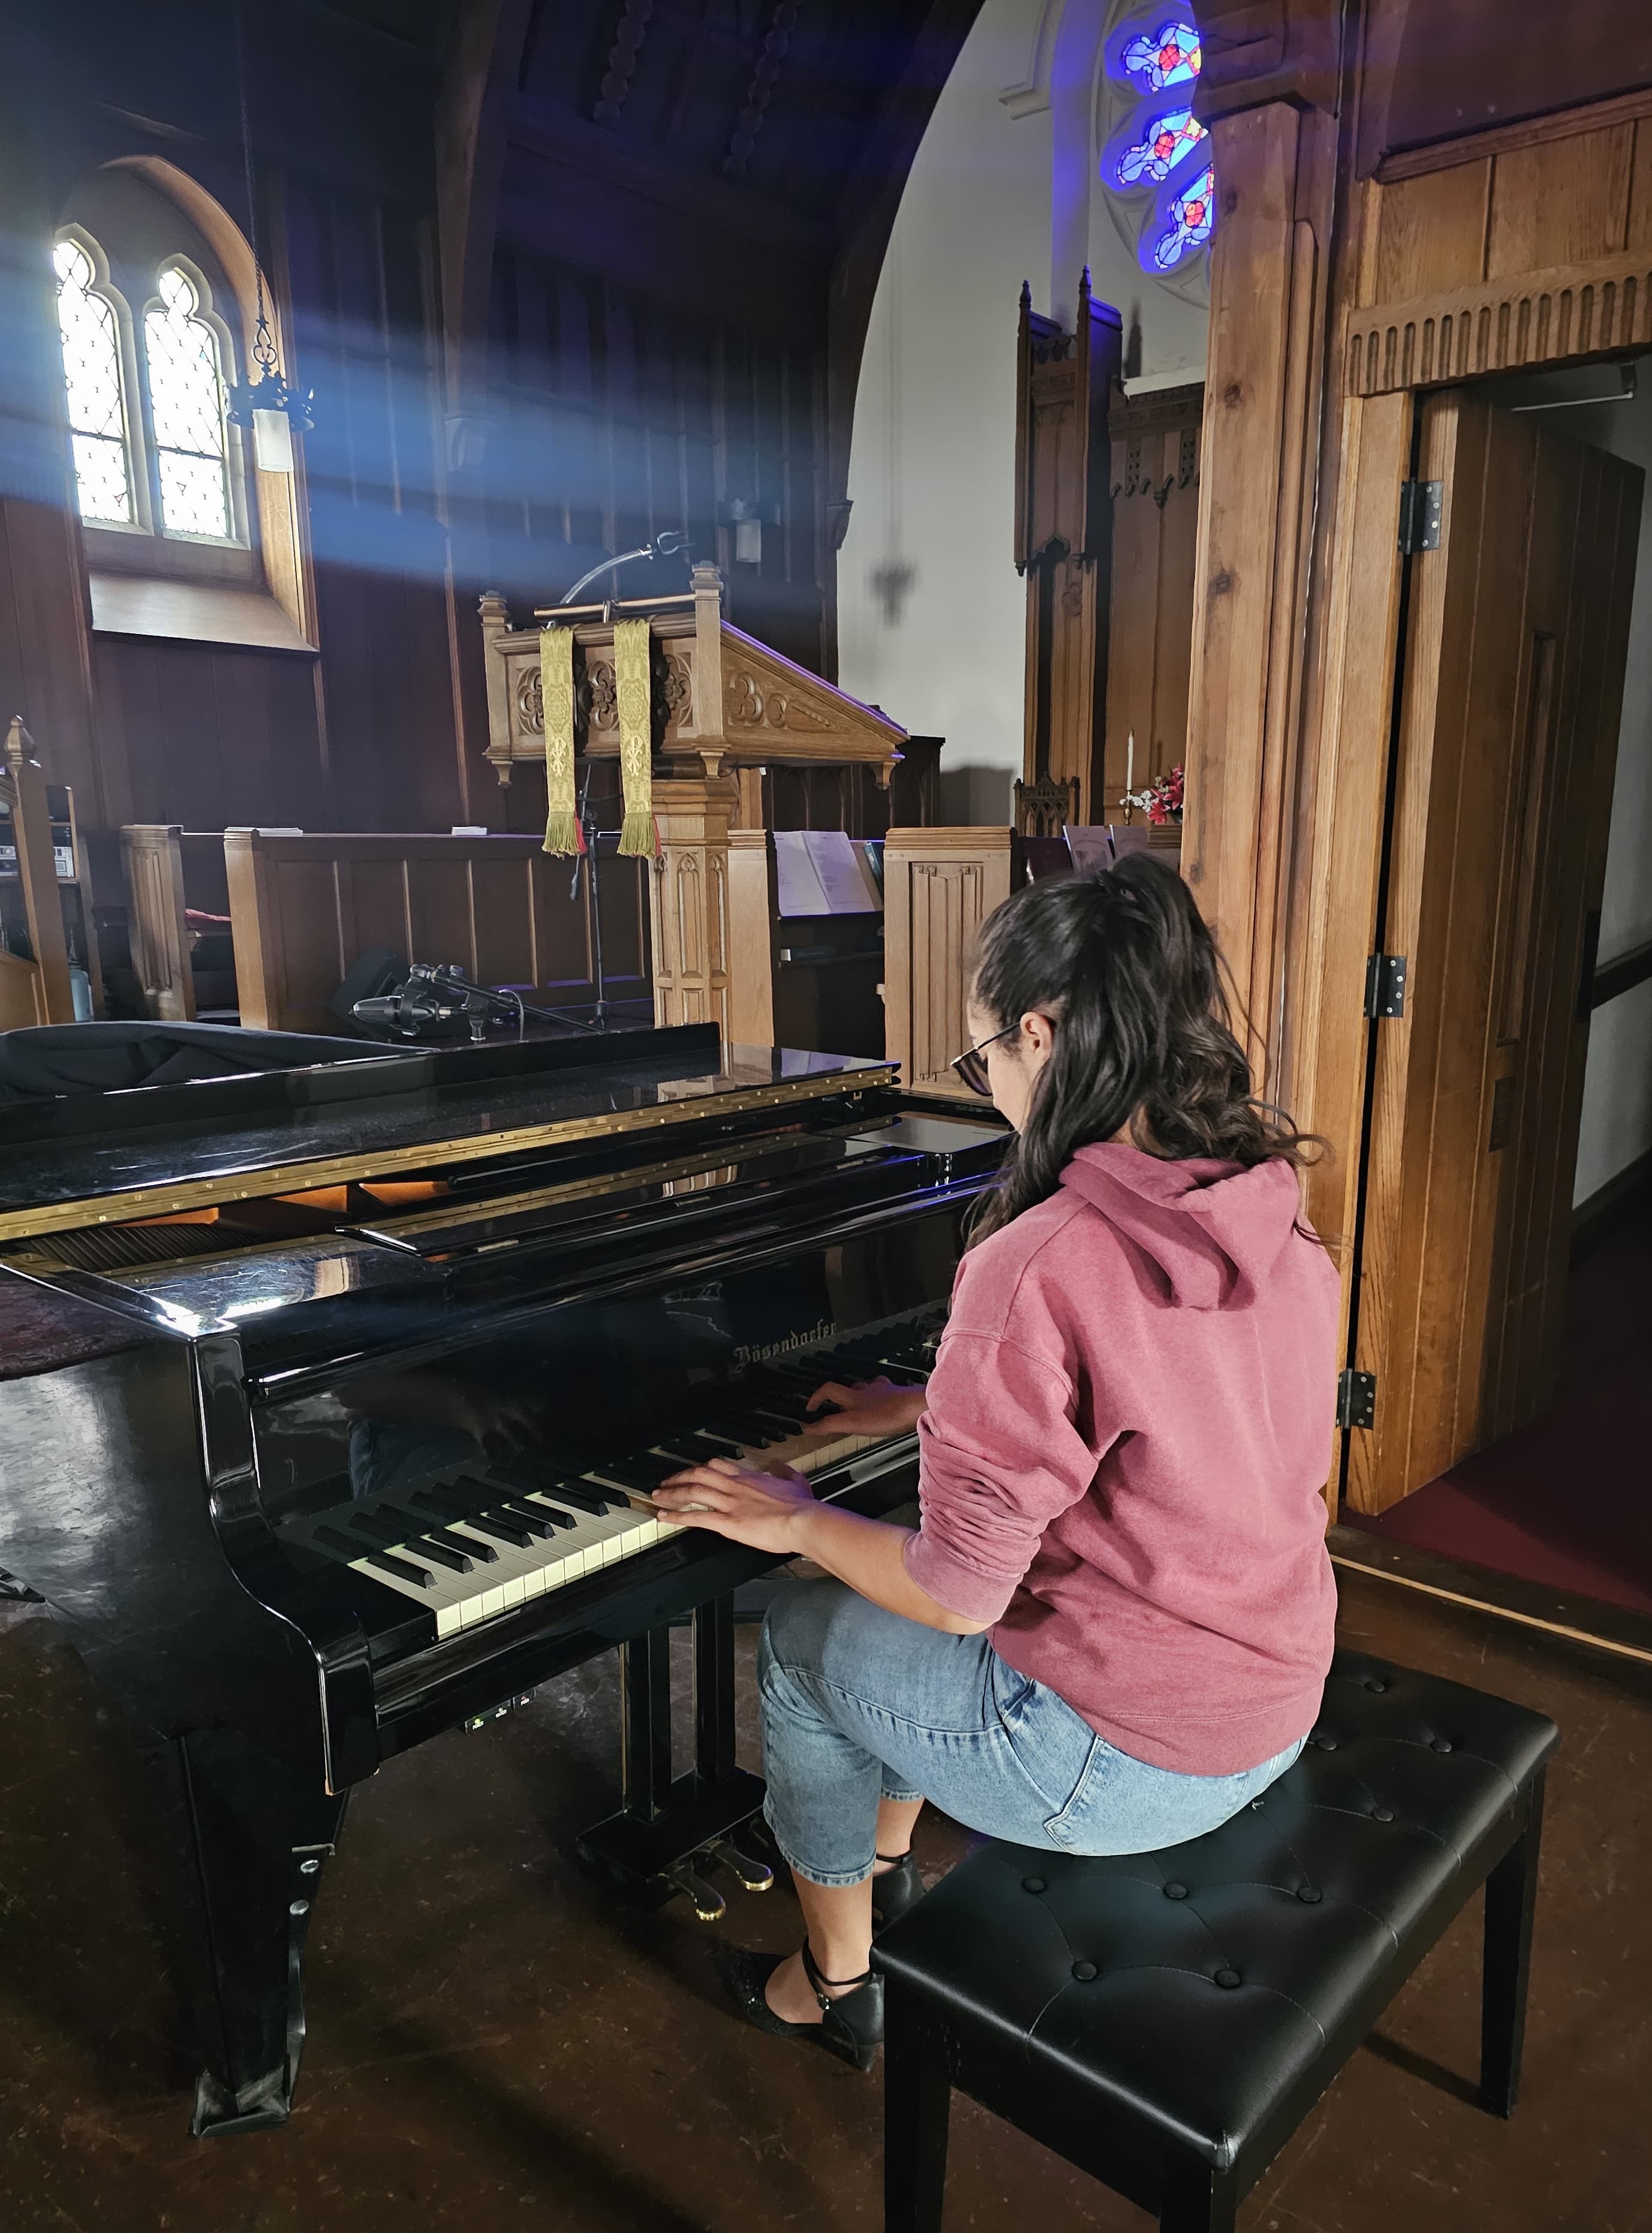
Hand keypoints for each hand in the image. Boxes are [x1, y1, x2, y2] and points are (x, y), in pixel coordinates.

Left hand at [652, 1458, 816, 1552]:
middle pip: (699, 1474)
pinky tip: (664, 1517)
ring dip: (672, 1493)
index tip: (690, 1471)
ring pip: (693, 1491)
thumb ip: (784, 1470)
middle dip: (679, 1477)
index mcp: (749, 1478)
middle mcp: (735, 1487)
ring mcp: (730, 1504)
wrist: (804, 1520)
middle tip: (665, 1482)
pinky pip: (696, 1516)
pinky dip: (676, 1516)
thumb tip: (778, 1464)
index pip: (717, 1466)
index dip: (699, 1467)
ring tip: (658, 1496)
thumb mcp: (796, 1481)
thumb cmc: (802, 1506)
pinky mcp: (728, 1523)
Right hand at [802, 1376, 927, 1439]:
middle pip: (849, 1388)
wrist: (917, 1407)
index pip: (829, 1390)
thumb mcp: (854, 1423)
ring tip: (861, 1405)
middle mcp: (868, 1390)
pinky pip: (888, 1392)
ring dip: (862, 1395)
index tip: (810, 1407)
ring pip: (869, 1388)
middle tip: (837, 1408)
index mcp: (854, 1397)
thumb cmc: (887, 1415)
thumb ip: (830, 1425)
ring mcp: (886, 1391)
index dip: (817, 1397)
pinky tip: (886, 1403)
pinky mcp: (900, 1395)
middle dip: (841, 1396)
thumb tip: (807, 1427)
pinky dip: (883, 1396)